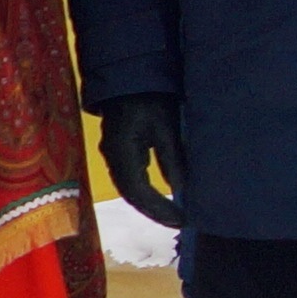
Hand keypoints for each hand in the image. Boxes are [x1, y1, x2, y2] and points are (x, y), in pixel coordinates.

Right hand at [96, 95, 186, 227]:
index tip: (181, 220)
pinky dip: (145, 193)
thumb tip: (183, 192)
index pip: (138, 191)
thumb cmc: (150, 97)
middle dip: (154, 211)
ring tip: (172, 215)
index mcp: (122, 152)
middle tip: (179, 223)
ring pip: (129, 189)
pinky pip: (130, 179)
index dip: (159, 209)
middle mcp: (113, 157)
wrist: (130, 74)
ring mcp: (113, 154)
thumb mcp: (166, 127)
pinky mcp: (119, 151)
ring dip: (149, 204)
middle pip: (131, 194)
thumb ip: (173, 160)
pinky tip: (161, 198)